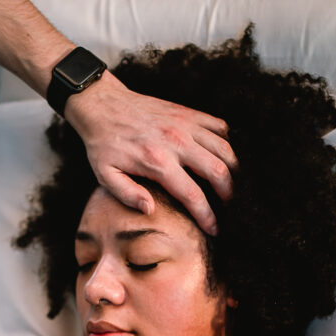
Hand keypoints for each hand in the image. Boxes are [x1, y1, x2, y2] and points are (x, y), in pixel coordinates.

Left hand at [65, 72, 236, 234]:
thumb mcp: (105, 175)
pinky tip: (221, 156)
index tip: (214, 229)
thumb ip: (127, 194)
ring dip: (233, 170)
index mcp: (157, 162)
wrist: (102, 105)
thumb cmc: (103, 144)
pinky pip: (220, 126)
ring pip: (224, 149)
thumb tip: (151, 209)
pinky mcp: (188, 112)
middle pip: (218, 171)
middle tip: (228, 206)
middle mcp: (176, 142)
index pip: (193, 195)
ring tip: (230, 184)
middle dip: (229, 194)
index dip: (207, 216)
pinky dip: (226, 142)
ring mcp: (185, 124)